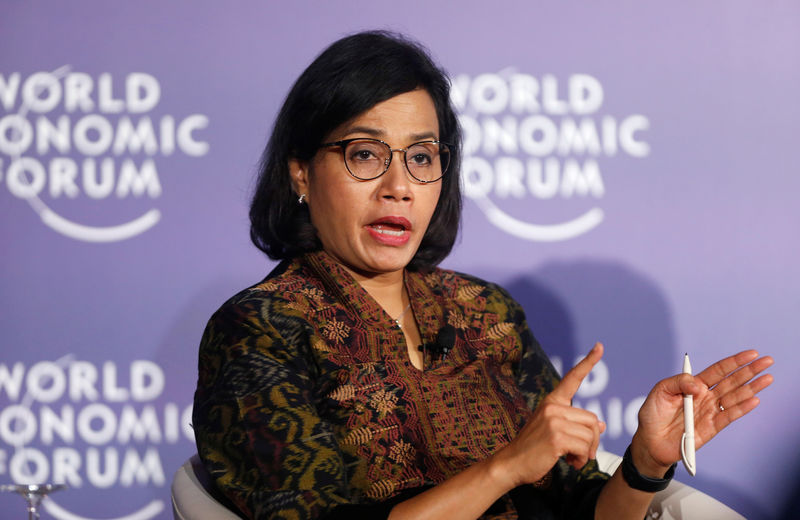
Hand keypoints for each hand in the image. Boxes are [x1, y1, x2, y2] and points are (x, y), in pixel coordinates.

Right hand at [492, 343, 606, 488]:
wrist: (511, 463)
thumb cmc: (534, 448)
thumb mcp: (555, 431)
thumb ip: (576, 425)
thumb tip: (602, 425)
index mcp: (552, 401)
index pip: (573, 378)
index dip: (588, 362)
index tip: (599, 346)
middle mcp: (553, 406)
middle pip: (593, 420)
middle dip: (592, 441)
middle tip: (579, 453)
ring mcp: (554, 420)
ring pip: (591, 435)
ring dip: (586, 453)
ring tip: (570, 458)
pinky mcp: (556, 437)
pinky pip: (584, 447)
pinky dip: (581, 460)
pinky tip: (569, 462)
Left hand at [632, 350, 773, 475]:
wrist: (649, 440)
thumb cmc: (653, 414)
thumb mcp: (660, 391)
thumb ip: (678, 382)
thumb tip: (698, 385)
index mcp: (694, 385)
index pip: (719, 370)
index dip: (735, 362)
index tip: (751, 354)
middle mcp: (706, 397)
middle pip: (732, 381)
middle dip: (750, 371)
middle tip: (768, 361)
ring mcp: (710, 412)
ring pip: (735, 397)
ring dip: (752, 388)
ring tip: (767, 378)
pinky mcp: (711, 428)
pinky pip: (728, 416)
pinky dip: (741, 409)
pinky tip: (754, 400)